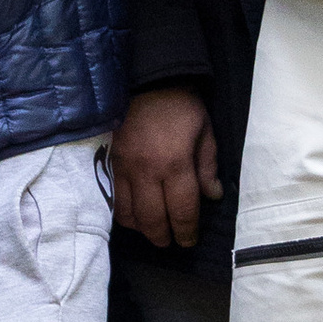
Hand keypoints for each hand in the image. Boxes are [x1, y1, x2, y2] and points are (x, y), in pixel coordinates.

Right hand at [112, 86, 220, 248]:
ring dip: (142, 228)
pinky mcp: (110, 164)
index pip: (182, 211)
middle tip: (172, 241)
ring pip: (128, 215)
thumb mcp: (205, 131)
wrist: (145, 80)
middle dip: (163, 237)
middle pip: (152, 220)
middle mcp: (147, 172)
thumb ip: (207, 166)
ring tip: (153, 229)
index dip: (187, 232)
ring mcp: (124, 169)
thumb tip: (212, 196)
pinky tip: (134, 214)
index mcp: (175, 164)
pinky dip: (124, 214)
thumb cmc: (181, 106)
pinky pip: (113, 199)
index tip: (190, 240)